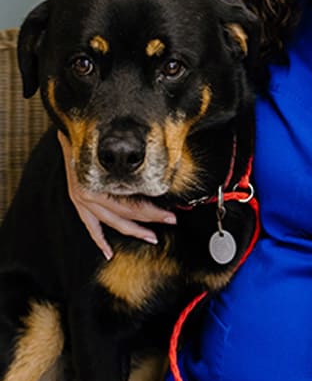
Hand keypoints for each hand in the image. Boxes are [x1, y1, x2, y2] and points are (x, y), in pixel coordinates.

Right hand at [57, 131, 176, 259]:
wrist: (71, 129)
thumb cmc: (94, 135)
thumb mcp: (115, 146)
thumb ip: (133, 158)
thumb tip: (163, 162)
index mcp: (101, 183)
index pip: (133, 205)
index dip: (154, 212)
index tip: (171, 215)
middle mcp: (90, 195)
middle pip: (125, 215)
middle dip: (150, 220)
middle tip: (170, 222)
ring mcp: (82, 200)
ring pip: (111, 223)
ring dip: (132, 231)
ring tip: (150, 237)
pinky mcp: (78, 201)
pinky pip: (90, 226)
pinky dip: (99, 240)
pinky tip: (108, 252)